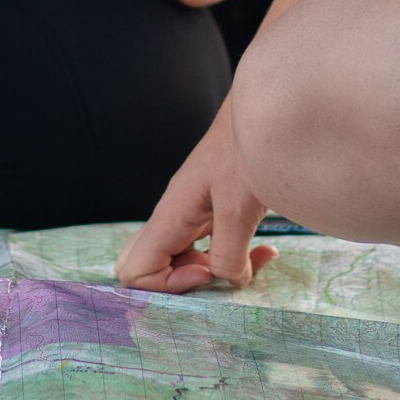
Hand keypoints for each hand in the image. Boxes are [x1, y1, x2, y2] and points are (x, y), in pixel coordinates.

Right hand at [115, 100, 276, 292]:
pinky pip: (209, 248)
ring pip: (183, 260)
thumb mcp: (239, 207)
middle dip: (182, 284)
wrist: (265, 114)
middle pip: (149, 268)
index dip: (166, 286)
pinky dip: (234, 257)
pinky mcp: (212, 212)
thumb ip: (228, 253)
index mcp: (171, 216)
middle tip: (218, 273)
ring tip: (252, 263)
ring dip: (215, 272)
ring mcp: (191, 215)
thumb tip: (229, 280)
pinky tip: (265, 251)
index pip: (134, 270)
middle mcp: (174, 218)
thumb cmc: (247, 152)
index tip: (205, 273)